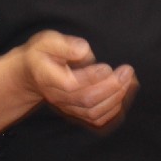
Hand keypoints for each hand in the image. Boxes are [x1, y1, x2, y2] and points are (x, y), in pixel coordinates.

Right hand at [15, 30, 137, 131]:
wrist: (32, 75)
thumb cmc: (42, 55)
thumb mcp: (46, 41)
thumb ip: (64, 45)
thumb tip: (84, 51)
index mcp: (48, 78)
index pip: (71, 85)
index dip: (92, 78)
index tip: (107, 66)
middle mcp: (57, 97)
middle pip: (87, 100)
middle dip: (111, 86)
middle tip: (127, 71)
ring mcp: (67, 107)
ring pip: (94, 112)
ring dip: (116, 97)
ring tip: (128, 80)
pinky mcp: (76, 112)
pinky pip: (97, 118)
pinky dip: (114, 108)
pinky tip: (123, 92)